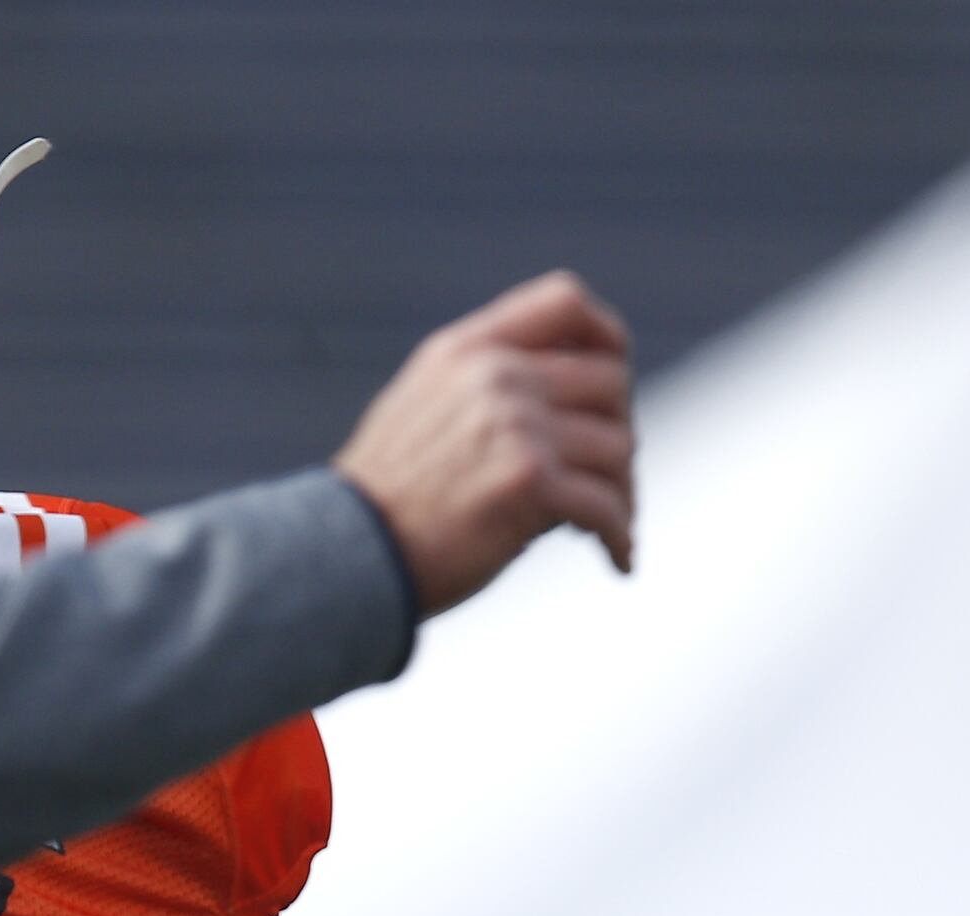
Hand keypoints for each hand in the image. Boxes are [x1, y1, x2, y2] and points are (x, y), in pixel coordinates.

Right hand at [331, 272, 634, 616]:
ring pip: (618, 448)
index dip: (607, 336)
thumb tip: (564, 401)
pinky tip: (618, 559)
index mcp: (467, 350)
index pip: (565, 301)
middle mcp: (495, 376)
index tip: (613, 379)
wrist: (347, 555)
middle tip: (608, 475)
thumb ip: (483, 386)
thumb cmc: (386, 499)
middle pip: (611, 381)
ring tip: (611, 524)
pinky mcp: (529, 483)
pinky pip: (607, 506)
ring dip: (622, 492)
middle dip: (618, 432)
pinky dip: (621, 537)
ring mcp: (515, 427)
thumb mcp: (422, 406)